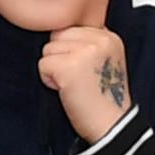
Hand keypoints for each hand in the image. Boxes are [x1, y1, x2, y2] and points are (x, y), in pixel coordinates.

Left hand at [39, 25, 131, 142]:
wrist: (111, 125)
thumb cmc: (103, 98)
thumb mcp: (104, 60)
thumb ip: (87, 43)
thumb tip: (57, 33)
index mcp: (109, 36)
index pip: (70, 29)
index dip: (69, 51)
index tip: (84, 71)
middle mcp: (100, 39)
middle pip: (57, 36)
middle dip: (60, 58)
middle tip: (77, 78)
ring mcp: (85, 52)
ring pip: (48, 50)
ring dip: (53, 69)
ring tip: (73, 84)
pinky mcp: (70, 67)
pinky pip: (43, 65)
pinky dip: (49, 81)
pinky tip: (66, 90)